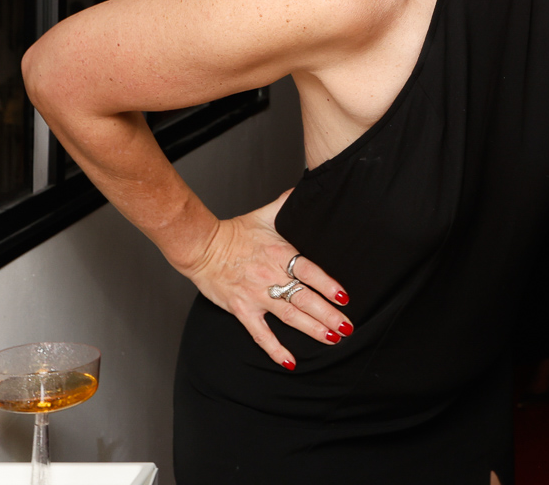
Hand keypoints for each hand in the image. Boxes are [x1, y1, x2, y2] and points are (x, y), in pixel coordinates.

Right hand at [174, 190, 352, 368]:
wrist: (201, 246)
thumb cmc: (233, 231)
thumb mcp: (264, 214)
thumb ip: (286, 203)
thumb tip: (303, 187)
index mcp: (280, 253)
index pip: (310, 271)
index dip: (328, 285)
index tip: (345, 297)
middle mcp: (271, 276)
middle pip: (304, 297)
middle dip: (328, 314)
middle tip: (347, 327)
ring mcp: (256, 295)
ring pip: (289, 316)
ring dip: (312, 329)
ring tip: (332, 339)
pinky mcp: (242, 309)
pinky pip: (261, 334)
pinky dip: (276, 349)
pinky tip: (291, 361)